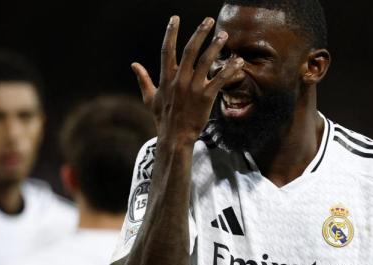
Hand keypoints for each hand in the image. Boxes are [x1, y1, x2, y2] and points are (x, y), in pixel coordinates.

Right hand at [130, 16, 243, 141]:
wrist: (175, 137)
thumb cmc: (163, 117)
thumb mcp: (150, 98)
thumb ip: (144, 79)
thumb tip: (134, 64)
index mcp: (166, 78)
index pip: (166, 50)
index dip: (170, 33)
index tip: (175, 18)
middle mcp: (179, 79)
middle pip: (190, 50)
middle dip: (199, 33)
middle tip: (209, 20)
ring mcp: (193, 88)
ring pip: (206, 61)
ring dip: (216, 46)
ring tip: (224, 35)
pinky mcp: (206, 97)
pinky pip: (220, 79)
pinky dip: (230, 69)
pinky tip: (238, 61)